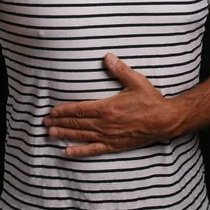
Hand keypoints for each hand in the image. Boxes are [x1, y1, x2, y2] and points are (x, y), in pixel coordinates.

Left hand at [43, 53, 174, 157]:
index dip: (64, 110)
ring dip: (65, 135)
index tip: (52, 110)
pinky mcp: (115, 146)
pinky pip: (94, 150)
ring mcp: (109, 136)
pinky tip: (67, 152)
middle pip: (77, 123)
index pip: (79, 109)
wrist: (165, 121)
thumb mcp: (136, 80)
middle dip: (59, 122)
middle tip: (44, 122)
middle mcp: (105, 124)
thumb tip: (107, 57)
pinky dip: (79, 151)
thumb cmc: (150, 100)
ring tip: (50, 134)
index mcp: (108, 108)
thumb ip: (120, 69)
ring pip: (82, 136)